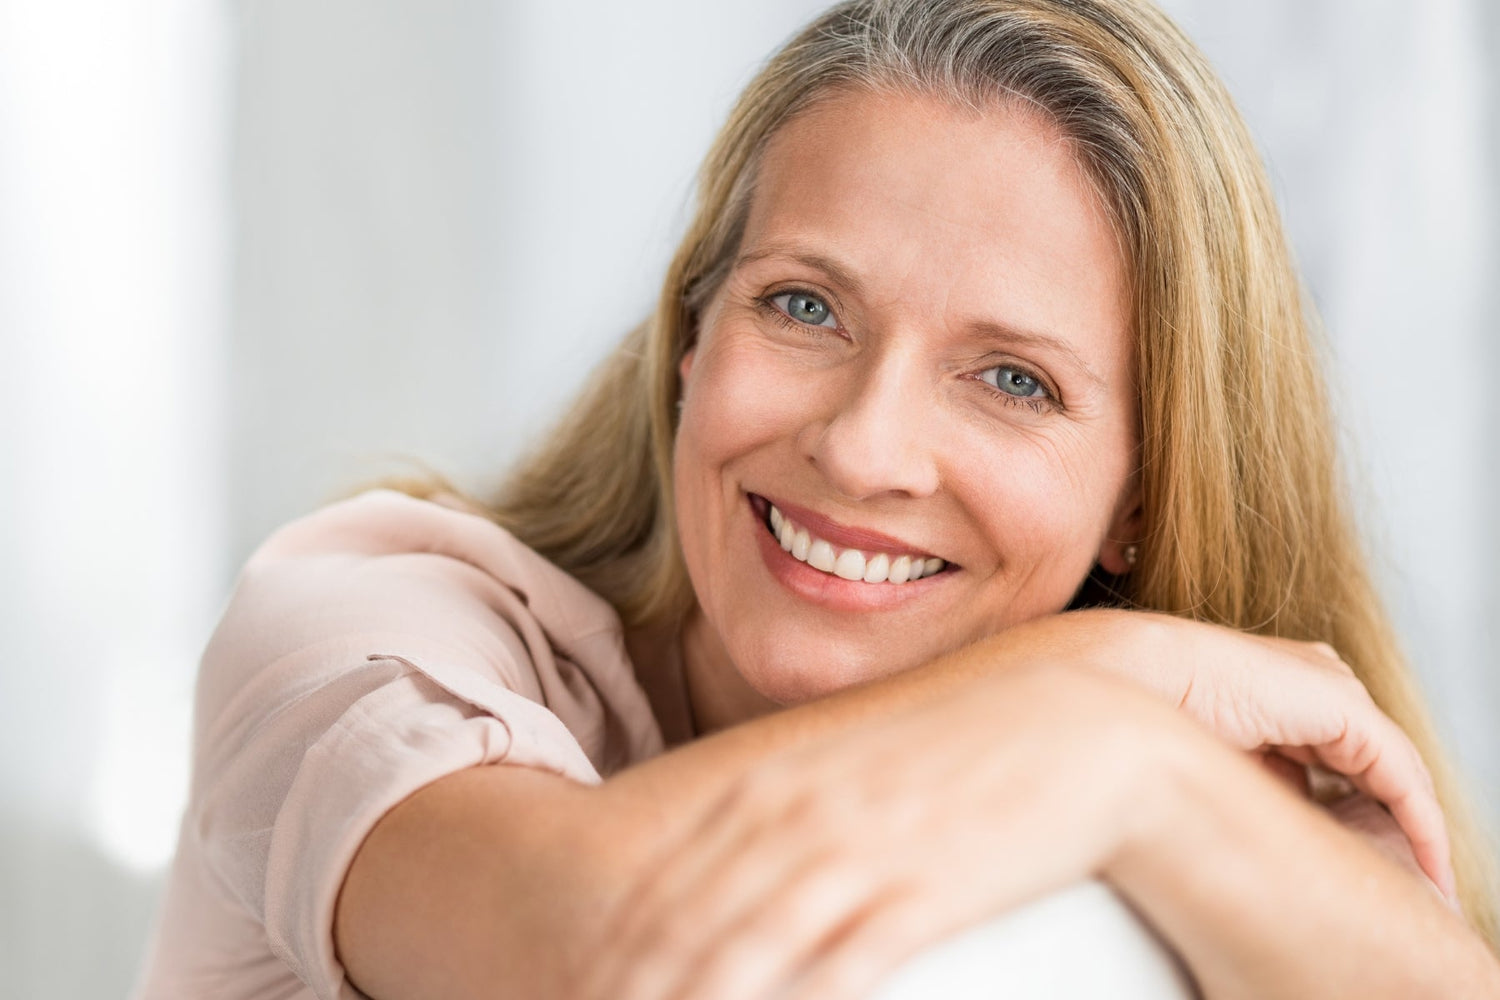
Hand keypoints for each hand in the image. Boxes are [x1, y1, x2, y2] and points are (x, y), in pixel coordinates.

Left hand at [580, 662, 1196, 999]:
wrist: (1072, 733)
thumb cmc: (950, 756)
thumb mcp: (843, 771)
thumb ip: (775, 813)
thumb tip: (717, 871)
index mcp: (760, 786)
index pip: (655, 889)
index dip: (608, 958)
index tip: (569, 996)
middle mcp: (790, 817)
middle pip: (680, 931)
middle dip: (629, 992)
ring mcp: (852, 854)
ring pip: (740, 957)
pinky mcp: (917, 894)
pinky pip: (837, 972)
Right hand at [1079, 610, 1453, 899]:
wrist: (1131, 679)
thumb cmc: (1147, 713)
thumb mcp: (1217, 758)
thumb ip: (1257, 779)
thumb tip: (1284, 822)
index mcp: (1274, 685)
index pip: (1333, 749)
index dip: (1353, 801)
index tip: (1365, 851)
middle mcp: (1308, 679)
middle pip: (1369, 755)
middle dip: (1390, 812)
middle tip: (1409, 870)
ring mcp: (1328, 686)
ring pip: (1391, 765)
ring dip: (1411, 823)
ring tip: (1426, 875)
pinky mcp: (1344, 707)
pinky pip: (1400, 772)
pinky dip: (1420, 819)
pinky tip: (1427, 860)